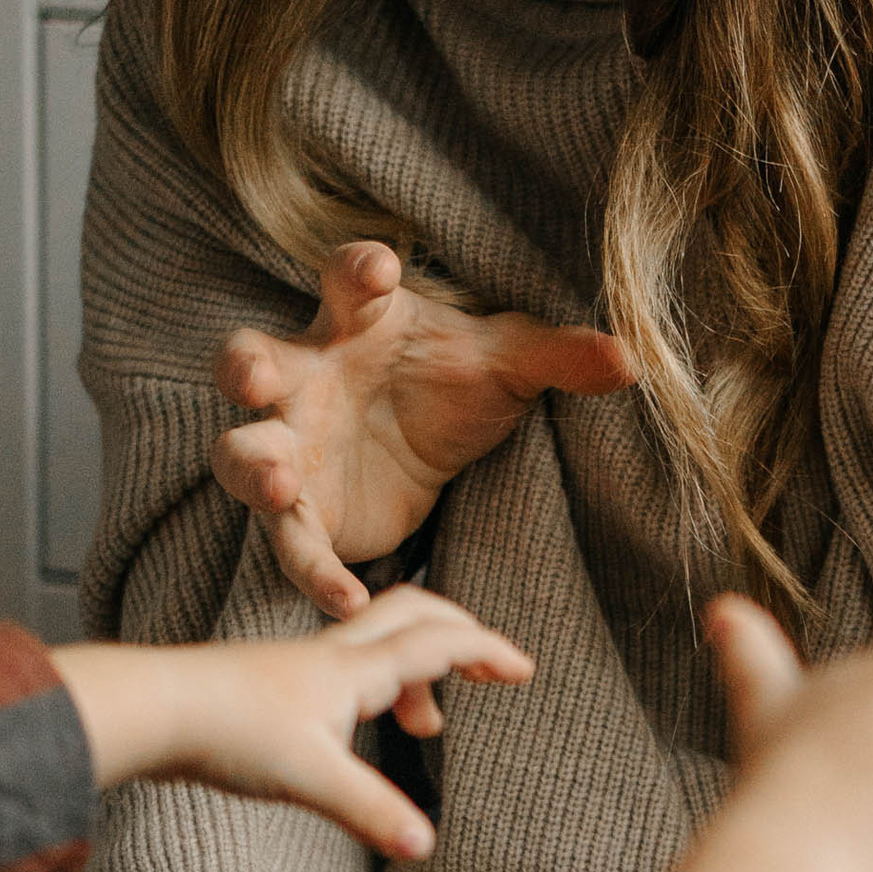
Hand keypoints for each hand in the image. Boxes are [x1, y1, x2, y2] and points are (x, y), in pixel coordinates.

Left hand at [51, 587, 530, 862]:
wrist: (152, 709)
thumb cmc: (227, 731)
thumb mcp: (310, 779)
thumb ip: (371, 810)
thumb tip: (425, 845)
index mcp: (353, 669)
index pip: (438, 643)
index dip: (487, 651)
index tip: (524, 669)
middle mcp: (331, 656)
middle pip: (413, 614)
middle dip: (461, 635)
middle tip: (491, 669)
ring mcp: (300, 667)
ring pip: (377, 643)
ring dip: (418, 671)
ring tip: (425, 726)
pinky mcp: (273, 685)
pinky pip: (345, 667)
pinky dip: (377, 686)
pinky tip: (360, 728)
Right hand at [215, 242, 636, 620]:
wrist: (436, 450)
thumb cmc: (454, 383)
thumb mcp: (510, 367)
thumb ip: (560, 358)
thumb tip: (629, 358)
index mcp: (359, 321)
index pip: (347, 280)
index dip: (355, 269)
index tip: (378, 268)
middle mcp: (307, 378)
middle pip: (253, 360)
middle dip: (246, 367)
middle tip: (254, 378)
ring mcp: (293, 448)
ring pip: (243, 455)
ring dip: (251, 468)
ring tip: (278, 484)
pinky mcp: (306, 516)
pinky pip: (296, 546)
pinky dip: (315, 575)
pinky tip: (349, 602)